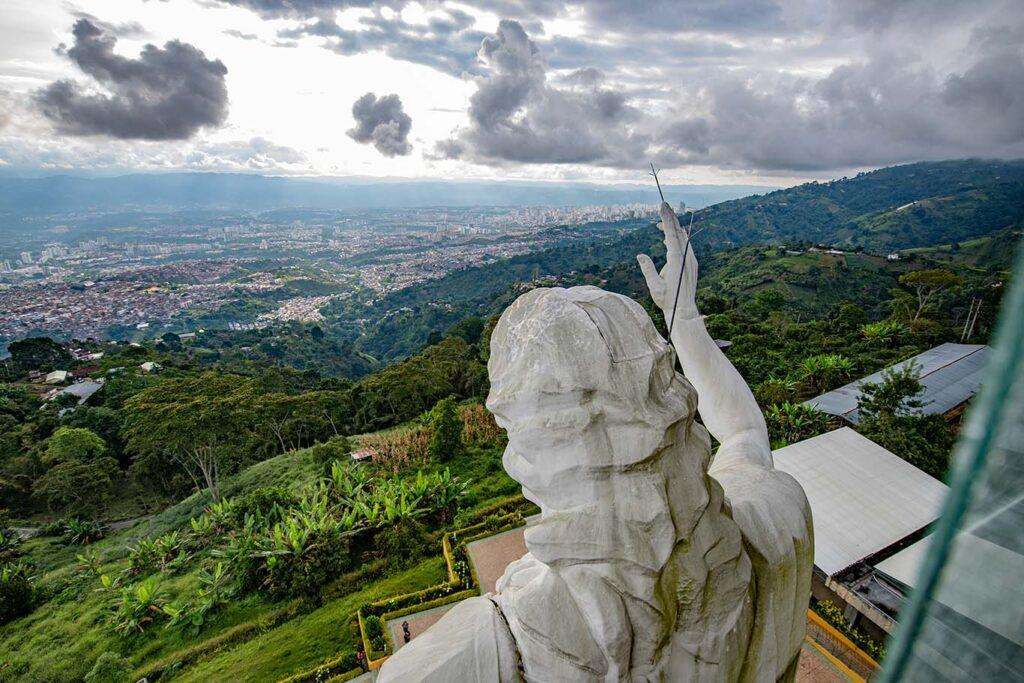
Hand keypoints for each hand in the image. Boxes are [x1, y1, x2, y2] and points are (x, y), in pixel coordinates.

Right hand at [637, 202, 698, 322]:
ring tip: (660, 224)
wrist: (684, 311)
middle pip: (679, 231)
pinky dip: (678, 238)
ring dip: (673, 229)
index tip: (662, 205)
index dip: (666, 218)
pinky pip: (686, 246)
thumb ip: (647, 269)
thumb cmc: (667, 300)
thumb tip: (640, 255)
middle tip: (663, 206)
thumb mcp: (653, 286)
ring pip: (684, 238)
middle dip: (670, 218)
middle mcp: (686, 257)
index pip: (671, 233)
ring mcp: (691, 260)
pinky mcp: (693, 264)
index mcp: (676, 259)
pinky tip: (669, 239)